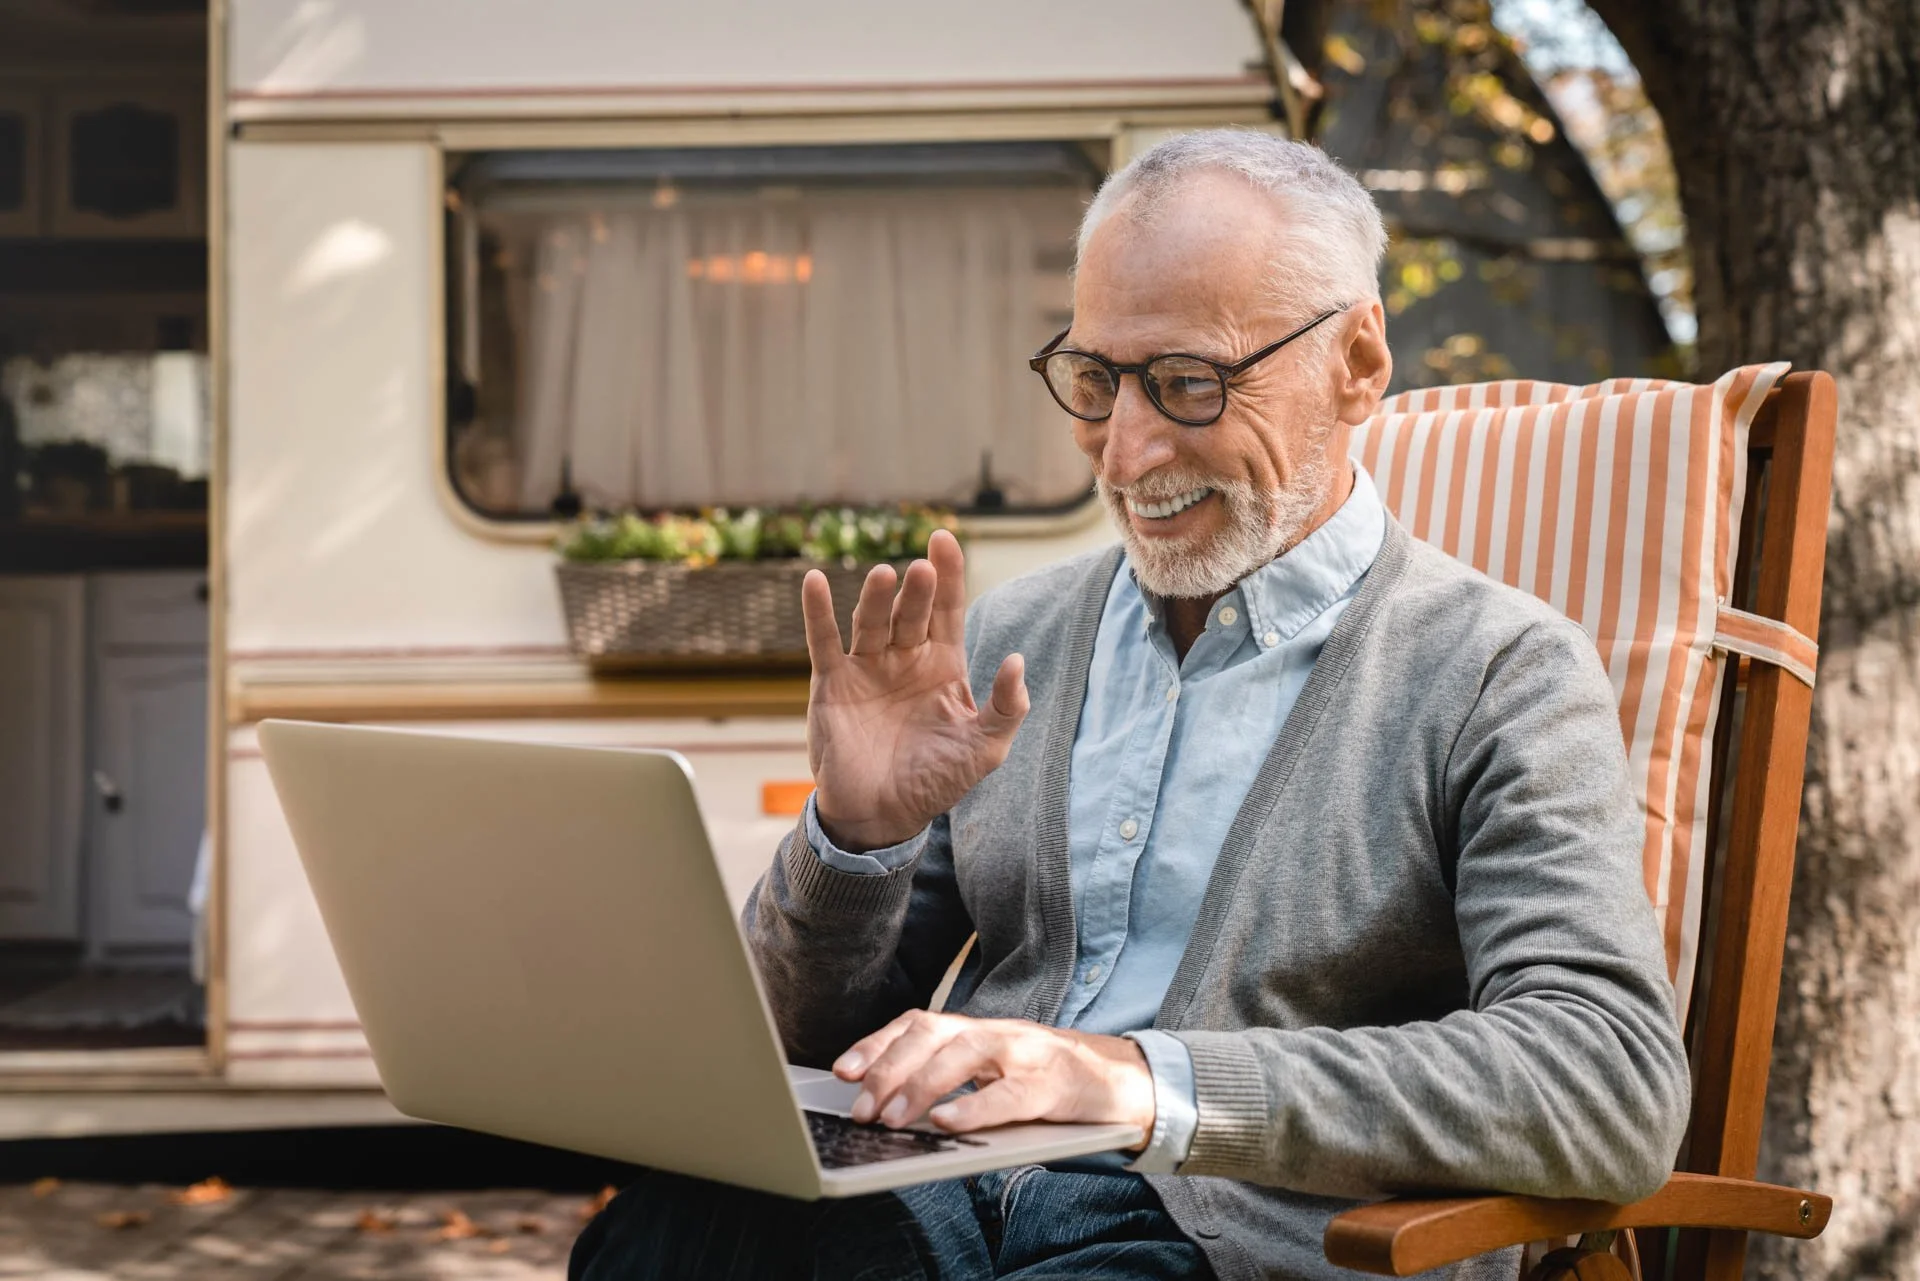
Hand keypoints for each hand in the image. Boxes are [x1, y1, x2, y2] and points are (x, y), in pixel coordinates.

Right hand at [802, 529, 1028, 850]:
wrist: (882, 817)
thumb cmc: (936, 782)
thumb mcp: (985, 748)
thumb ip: (1007, 707)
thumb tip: (1015, 659)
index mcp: (943, 666)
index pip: (947, 609)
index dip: (948, 575)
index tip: (945, 540)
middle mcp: (904, 658)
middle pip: (912, 611)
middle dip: (918, 590)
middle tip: (922, 569)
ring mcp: (867, 667)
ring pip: (872, 621)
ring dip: (877, 598)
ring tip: (886, 576)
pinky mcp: (832, 683)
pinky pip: (823, 641)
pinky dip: (818, 612)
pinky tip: (815, 582)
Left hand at [832, 1010, 1154, 1146]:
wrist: (1124, 1080)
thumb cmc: (1047, 1081)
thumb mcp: (995, 1073)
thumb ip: (951, 1081)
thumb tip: (887, 1106)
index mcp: (978, 1031)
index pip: (919, 1024)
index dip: (878, 1044)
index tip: (842, 1071)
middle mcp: (997, 1033)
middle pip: (934, 1033)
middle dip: (890, 1068)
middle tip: (860, 1107)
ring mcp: (1027, 1053)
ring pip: (966, 1053)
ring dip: (921, 1085)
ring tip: (891, 1117)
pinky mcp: (1055, 1084)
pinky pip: (1010, 1094)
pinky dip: (975, 1107)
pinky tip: (946, 1123)